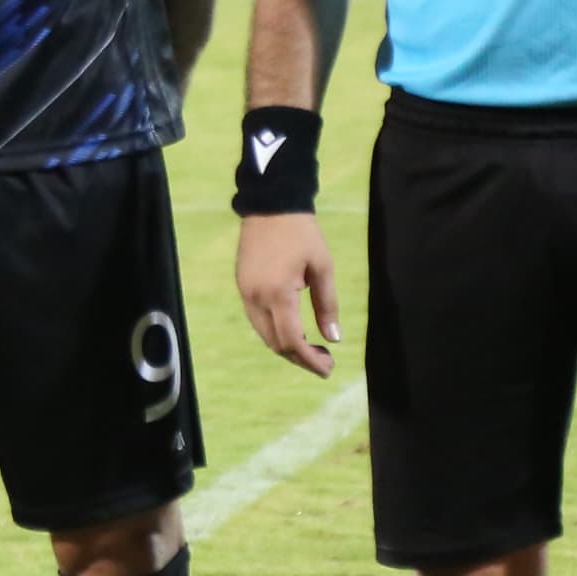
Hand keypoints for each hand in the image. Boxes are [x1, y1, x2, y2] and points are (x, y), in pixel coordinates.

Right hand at [236, 210, 340, 377]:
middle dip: (300, 358)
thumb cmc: (302, 234)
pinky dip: (275, 332)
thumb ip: (328, 304)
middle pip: (275, 343)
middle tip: (325, 362)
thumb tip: (333, 338)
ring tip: (311, 349)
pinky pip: (257, 320)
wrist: (270, 206)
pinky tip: (293, 329)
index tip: (328, 369)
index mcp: (278, 294)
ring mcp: (245, 293)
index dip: (310, 360)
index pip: (292, 340)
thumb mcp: (323, 267)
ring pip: (264, 334)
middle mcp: (256, 298)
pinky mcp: (242, 286)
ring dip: (286, 347)